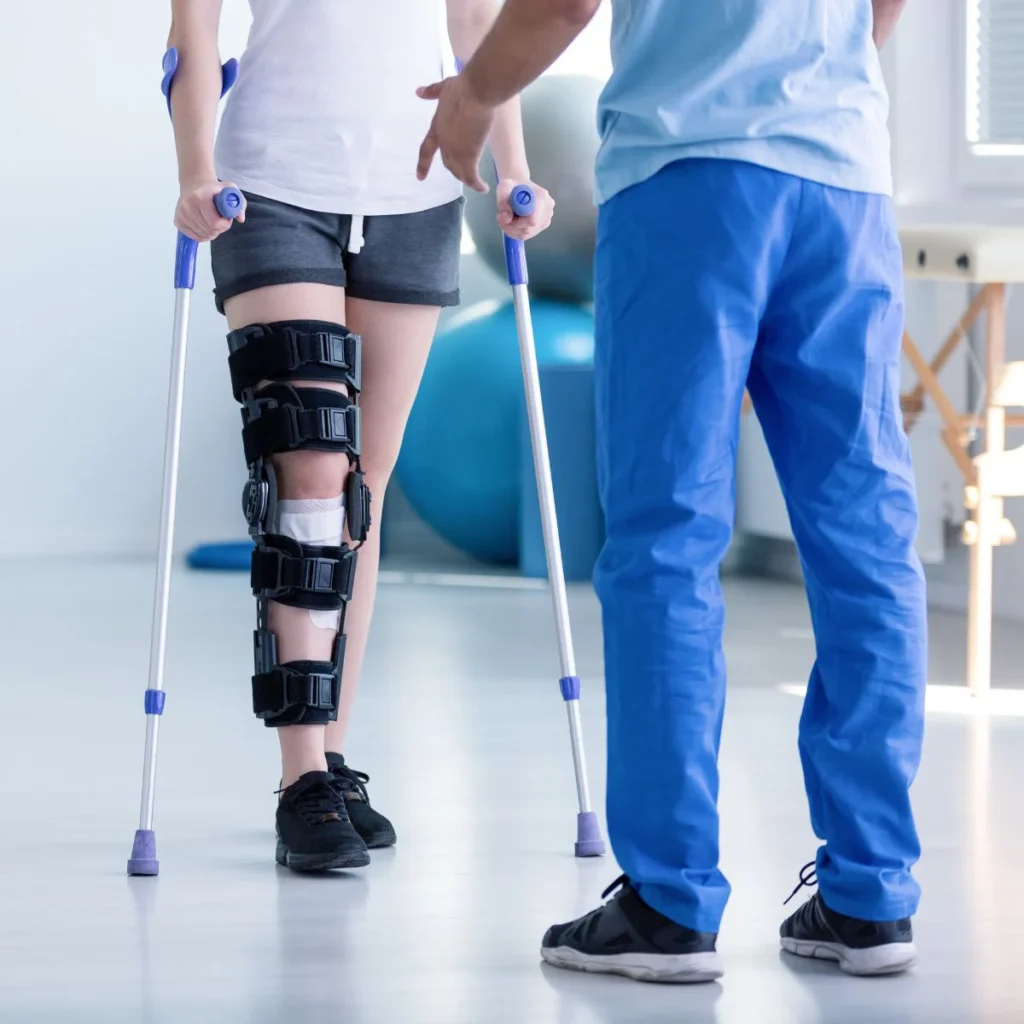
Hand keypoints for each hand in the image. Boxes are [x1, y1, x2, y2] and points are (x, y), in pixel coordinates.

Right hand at [174, 179, 244, 242]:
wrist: (194, 186)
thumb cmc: (214, 190)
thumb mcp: (230, 190)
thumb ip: (240, 203)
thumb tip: (240, 219)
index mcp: (200, 197)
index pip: (215, 223)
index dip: (225, 224)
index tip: (226, 217)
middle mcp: (187, 206)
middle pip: (210, 231)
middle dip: (220, 228)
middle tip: (220, 218)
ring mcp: (181, 214)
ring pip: (204, 236)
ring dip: (212, 231)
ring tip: (211, 219)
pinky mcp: (178, 222)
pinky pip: (196, 238)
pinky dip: (204, 234)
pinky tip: (204, 223)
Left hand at [416, 75, 495, 192]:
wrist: (477, 92)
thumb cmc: (463, 87)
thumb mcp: (444, 88)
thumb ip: (432, 92)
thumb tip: (418, 92)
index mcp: (437, 127)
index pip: (426, 150)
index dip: (423, 164)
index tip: (420, 177)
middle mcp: (444, 142)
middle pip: (448, 163)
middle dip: (455, 171)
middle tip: (464, 176)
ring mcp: (455, 151)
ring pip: (459, 172)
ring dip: (467, 178)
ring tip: (476, 183)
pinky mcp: (469, 156)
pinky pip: (472, 178)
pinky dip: (477, 185)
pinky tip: (484, 188)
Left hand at [496, 179, 554, 241]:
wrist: (520, 188)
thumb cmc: (512, 186)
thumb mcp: (503, 188)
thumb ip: (503, 202)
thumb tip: (507, 218)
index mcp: (541, 197)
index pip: (532, 220)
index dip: (517, 222)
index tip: (506, 215)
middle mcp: (547, 208)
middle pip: (529, 229)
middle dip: (512, 226)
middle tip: (501, 217)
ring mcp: (547, 218)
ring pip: (527, 234)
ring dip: (512, 229)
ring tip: (505, 218)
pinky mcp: (543, 225)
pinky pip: (528, 235)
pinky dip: (516, 231)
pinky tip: (511, 222)